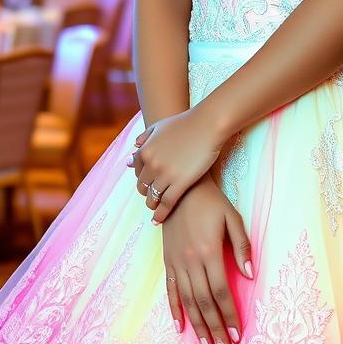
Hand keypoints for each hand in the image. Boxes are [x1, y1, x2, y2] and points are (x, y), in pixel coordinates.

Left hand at [128, 107, 223, 222]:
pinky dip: (161, 214)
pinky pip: (166, 203)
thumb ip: (145, 136)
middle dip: (146, 192)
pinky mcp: (180, 183)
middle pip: (142, 187)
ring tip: (156, 209)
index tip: (147, 184)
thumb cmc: (186, 123)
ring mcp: (165, 175)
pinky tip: (158, 220)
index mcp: (145, 150)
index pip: (137, 172)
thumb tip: (135, 146)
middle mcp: (152, 164)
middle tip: (153, 196)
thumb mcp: (160, 126)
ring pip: (152, 197)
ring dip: (153, 204)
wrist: (207, 125)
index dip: (142, 179)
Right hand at [160, 173, 253, 343]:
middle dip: (215, 329)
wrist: (181, 188)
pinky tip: (180, 327)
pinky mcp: (168, 260)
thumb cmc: (211, 202)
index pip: (221, 291)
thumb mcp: (232, 218)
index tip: (238, 334)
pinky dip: (175, 309)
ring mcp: (177, 262)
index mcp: (209, 251)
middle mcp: (191, 261)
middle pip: (204, 302)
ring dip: (197, 326)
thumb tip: (250, 273)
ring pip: (187, 301)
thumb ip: (242, 245)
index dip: (230, 314)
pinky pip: (171, 290)